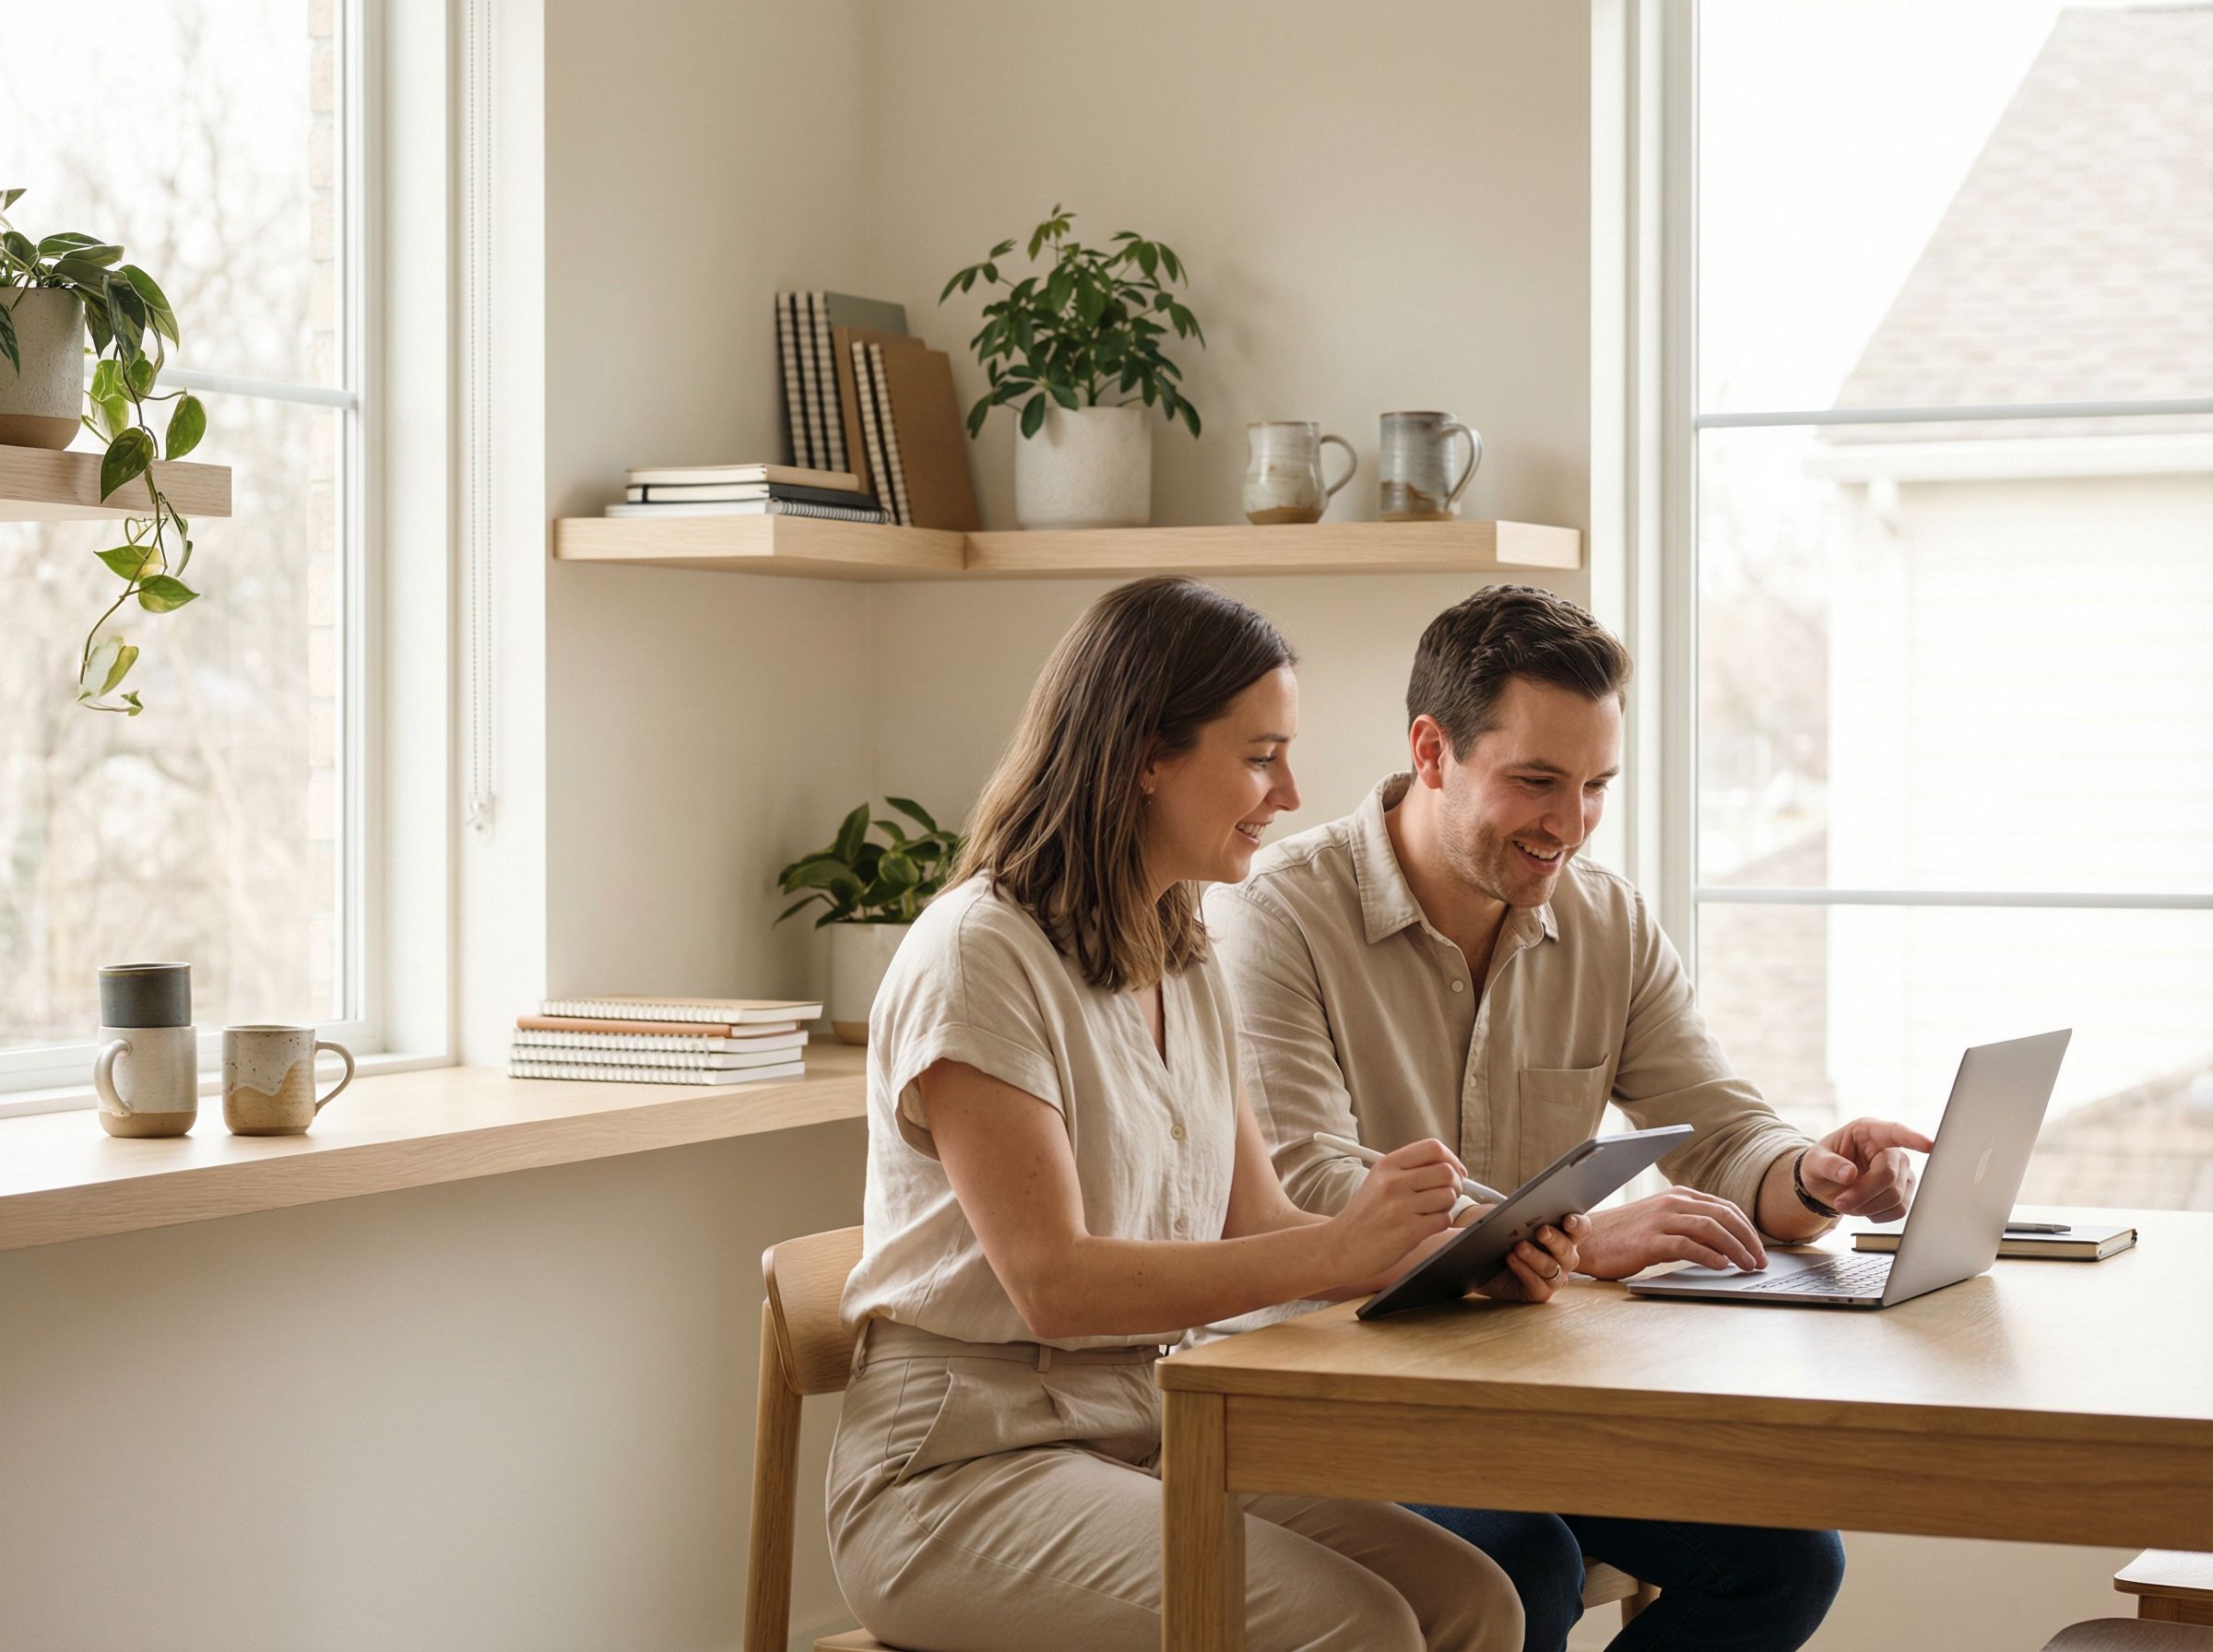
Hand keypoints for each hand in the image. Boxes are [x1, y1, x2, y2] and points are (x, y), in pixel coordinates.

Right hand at [1328, 1137, 1465, 1280]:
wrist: (1341, 1246)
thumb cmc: (1365, 1214)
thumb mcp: (1379, 1180)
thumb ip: (1411, 1169)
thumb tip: (1454, 1169)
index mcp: (1388, 1164)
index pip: (1434, 1148)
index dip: (1452, 1159)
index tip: (1456, 1171)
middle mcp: (1394, 1182)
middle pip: (1446, 1172)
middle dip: (1456, 1184)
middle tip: (1448, 1193)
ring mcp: (1401, 1207)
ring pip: (1449, 1196)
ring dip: (1447, 1206)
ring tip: (1431, 1212)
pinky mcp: (1409, 1231)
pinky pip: (1444, 1220)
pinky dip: (1441, 1223)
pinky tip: (1425, 1226)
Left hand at [1474, 1213, 1589, 1302]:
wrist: (1484, 1259)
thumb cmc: (1501, 1234)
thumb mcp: (1507, 1219)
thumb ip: (1519, 1215)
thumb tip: (1521, 1212)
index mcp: (1564, 1235)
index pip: (1579, 1228)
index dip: (1578, 1224)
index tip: (1568, 1220)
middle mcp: (1564, 1257)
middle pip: (1567, 1249)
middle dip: (1555, 1239)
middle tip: (1541, 1231)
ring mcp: (1554, 1277)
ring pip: (1552, 1268)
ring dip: (1535, 1256)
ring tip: (1519, 1247)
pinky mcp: (1540, 1292)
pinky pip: (1538, 1285)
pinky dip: (1524, 1271)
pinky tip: (1511, 1259)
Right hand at [1577, 1189, 1768, 1278]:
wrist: (1587, 1240)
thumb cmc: (1625, 1235)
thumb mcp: (1662, 1224)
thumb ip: (1690, 1228)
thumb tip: (1725, 1246)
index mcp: (1678, 1196)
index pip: (1725, 1207)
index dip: (1747, 1229)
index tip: (1759, 1249)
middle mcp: (1672, 1203)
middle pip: (1723, 1215)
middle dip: (1748, 1239)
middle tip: (1760, 1261)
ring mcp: (1660, 1220)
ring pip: (1710, 1228)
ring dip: (1736, 1248)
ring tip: (1748, 1266)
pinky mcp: (1649, 1240)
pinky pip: (1687, 1245)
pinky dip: (1709, 1255)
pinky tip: (1721, 1266)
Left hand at [1799, 1118, 1934, 1221]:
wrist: (1825, 1184)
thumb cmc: (1821, 1165)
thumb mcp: (1813, 1161)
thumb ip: (1828, 1164)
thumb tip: (1849, 1174)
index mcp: (1868, 1131)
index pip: (1894, 1132)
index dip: (1912, 1138)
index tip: (1928, 1145)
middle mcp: (1890, 1149)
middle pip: (1888, 1175)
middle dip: (1863, 1193)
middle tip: (1841, 1203)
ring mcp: (1901, 1171)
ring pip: (1896, 1196)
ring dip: (1868, 1207)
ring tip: (1848, 1203)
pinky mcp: (1905, 1191)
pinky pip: (1900, 1210)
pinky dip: (1878, 1215)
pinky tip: (1863, 1208)